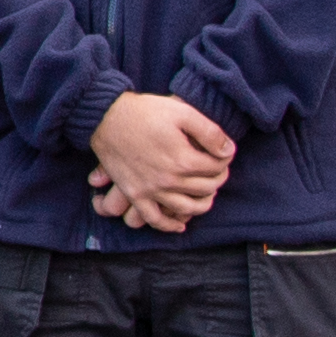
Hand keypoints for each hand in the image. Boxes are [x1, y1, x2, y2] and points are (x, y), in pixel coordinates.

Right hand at [85, 90, 234, 234]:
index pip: (217, 167)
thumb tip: (229, 150)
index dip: (224, 159)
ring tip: (207, 193)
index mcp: (184, 160)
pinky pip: (155, 219)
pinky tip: (180, 224)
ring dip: (203, 203)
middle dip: (217, 178)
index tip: (224, 153)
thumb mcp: (182, 112)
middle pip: (205, 188)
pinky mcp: (135, 194)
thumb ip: (210, 132)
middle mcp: (169, 180)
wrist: (106, 116)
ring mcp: (151, 190)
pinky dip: (170, 225)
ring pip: (187, 208)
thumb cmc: (145, 111)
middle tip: (218, 169)